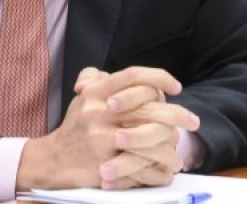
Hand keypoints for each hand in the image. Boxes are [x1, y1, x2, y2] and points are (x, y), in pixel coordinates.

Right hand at [16, 67, 198, 190]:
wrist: (52, 160)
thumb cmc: (75, 127)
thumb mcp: (82, 97)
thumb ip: (100, 79)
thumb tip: (131, 77)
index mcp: (96, 92)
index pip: (133, 76)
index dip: (159, 78)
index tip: (176, 87)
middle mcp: (100, 111)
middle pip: (149, 108)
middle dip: (177, 115)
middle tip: (194, 121)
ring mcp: (103, 138)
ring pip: (152, 138)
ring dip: (171, 146)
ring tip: (179, 151)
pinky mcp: (106, 163)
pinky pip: (142, 165)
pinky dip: (158, 170)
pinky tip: (166, 170)